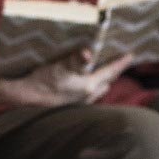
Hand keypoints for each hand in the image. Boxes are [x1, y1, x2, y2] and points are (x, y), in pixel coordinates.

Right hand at [3, 50, 133, 106]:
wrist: (27, 99)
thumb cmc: (43, 82)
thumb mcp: (59, 67)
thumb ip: (75, 60)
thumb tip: (87, 53)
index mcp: (89, 85)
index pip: (110, 71)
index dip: (121, 63)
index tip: (131, 55)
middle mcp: (88, 95)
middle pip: (107, 81)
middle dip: (114, 72)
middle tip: (119, 62)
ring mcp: (80, 101)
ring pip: (99, 89)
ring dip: (103, 81)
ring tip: (104, 71)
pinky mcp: (71, 104)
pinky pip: (89, 95)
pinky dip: (92, 87)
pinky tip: (85, 84)